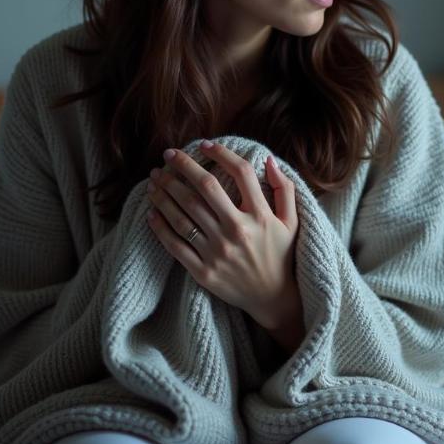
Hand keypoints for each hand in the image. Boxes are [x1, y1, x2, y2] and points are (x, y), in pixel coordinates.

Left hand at [145, 140, 298, 326]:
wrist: (273, 299)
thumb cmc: (281, 255)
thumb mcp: (292, 222)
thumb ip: (285, 188)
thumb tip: (268, 160)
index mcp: (260, 215)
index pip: (240, 173)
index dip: (221, 154)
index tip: (204, 144)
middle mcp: (238, 231)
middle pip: (204, 189)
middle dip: (183, 167)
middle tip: (168, 155)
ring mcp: (219, 252)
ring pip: (184, 214)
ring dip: (165, 192)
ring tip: (155, 179)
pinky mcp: (203, 271)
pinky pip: (176, 245)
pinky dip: (160, 227)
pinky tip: (152, 212)